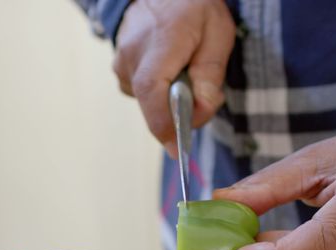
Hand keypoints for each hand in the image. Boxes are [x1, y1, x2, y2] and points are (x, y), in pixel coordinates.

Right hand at [113, 0, 234, 157]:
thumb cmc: (193, 8)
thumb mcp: (217, 33)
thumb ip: (210, 75)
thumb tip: (200, 111)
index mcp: (160, 44)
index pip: (153, 92)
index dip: (164, 126)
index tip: (179, 150)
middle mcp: (133, 56)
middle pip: (154, 105)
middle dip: (180, 113)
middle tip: (203, 97)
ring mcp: (121, 63)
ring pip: (149, 102)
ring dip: (170, 100)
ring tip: (185, 72)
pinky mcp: (119, 69)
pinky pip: (142, 94)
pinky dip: (159, 92)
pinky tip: (169, 71)